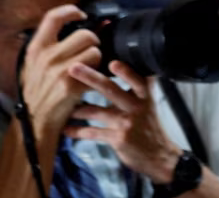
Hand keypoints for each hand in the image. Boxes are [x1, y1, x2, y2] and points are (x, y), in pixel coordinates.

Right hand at [21, 5, 100, 136]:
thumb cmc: (39, 91)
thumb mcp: (38, 64)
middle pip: (85, 34)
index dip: (71, 11)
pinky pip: (97, 70)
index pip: (53, 17)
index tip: (82, 14)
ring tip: (89, 70)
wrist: (35, 121)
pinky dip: (99, 74)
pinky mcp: (72, 85)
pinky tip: (91, 81)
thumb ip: (57, 45)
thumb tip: (92, 23)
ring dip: (98, 60)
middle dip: (93, 43)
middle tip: (90, 53)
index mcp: (36, 49)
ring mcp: (59, 71)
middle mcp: (46, 57)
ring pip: (95, 51)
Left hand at [64, 61, 181, 184]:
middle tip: (74, 68)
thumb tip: (118, 68)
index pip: (137, 80)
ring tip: (59, 105)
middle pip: (111, 90)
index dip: (126, 72)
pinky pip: (92, 132)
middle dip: (90, 78)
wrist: (159, 155)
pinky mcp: (117, 138)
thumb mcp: (150, 105)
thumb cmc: (150, 126)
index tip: (113, 63)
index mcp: (145, 97)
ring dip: (77, 109)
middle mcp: (136, 107)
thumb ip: (137, 90)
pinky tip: (66, 129)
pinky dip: (77, 131)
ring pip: (96, 111)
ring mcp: (126, 123)